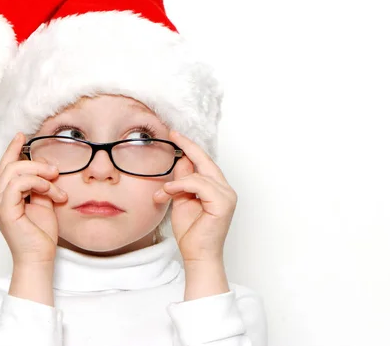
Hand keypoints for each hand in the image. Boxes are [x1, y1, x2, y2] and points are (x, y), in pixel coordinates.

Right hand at [0, 132, 67, 265]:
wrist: (40, 258)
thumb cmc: (42, 235)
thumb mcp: (45, 203)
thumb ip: (41, 186)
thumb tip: (47, 171)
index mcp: (6, 196)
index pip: (6, 167)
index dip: (13, 149)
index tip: (23, 135)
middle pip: (9, 165)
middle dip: (34, 161)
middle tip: (55, 170)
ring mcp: (0, 205)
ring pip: (13, 171)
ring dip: (38, 172)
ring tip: (55, 182)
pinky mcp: (6, 211)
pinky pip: (17, 184)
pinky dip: (36, 182)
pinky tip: (49, 190)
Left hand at [154, 130, 236, 263]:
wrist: (197, 255)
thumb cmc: (191, 232)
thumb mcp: (181, 200)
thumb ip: (182, 181)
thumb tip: (180, 161)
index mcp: (216, 188)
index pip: (204, 162)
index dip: (190, 148)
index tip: (176, 135)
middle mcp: (225, 189)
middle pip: (206, 161)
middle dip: (188, 147)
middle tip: (173, 134)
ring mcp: (226, 195)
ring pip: (199, 174)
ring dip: (176, 181)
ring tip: (162, 193)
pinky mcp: (223, 203)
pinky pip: (198, 184)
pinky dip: (181, 186)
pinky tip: (168, 192)